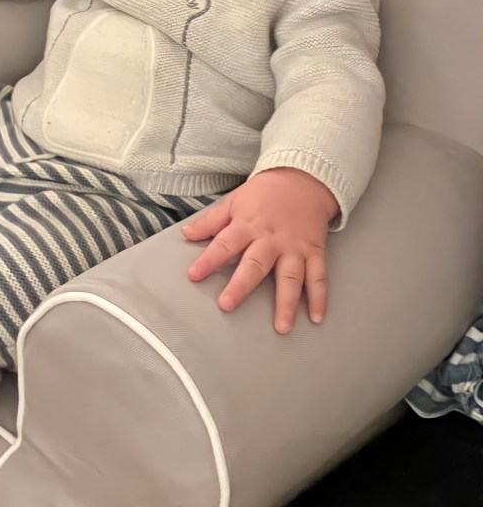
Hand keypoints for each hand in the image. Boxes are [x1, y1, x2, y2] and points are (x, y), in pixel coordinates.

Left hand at [184, 168, 338, 333]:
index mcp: (248, 225)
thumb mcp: (234, 201)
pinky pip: (318, 277)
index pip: (224, 244)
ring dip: (286, 303)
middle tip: (227, 305)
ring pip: (291, 277)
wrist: (304, 179)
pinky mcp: (314, 251)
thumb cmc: (264, 192)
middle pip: (255, 264)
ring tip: (281, 327)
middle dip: (241, 285)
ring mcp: (295, 247)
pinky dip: (320, 297)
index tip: (193, 275)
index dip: (208, 260)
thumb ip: (211, 221)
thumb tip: (186, 234)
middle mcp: (271, 239)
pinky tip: (316, 317)